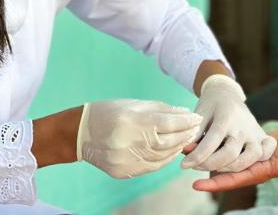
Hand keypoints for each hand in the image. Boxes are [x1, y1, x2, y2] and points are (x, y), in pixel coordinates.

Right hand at [77, 99, 202, 178]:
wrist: (81, 133)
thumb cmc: (109, 112)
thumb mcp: (134, 105)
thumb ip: (161, 109)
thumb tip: (185, 114)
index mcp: (131, 122)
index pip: (167, 123)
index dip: (185, 122)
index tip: (197, 118)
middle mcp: (128, 143)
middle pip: (166, 142)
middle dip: (184, 135)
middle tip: (195, 129)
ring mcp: (125, 160)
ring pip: (161, 157)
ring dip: (177, 148)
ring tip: (186, 139)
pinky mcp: (123, 172)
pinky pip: (151, 167)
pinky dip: (164, 159)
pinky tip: (171, 151)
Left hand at [182, 75, 276, 172]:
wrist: (226, 92)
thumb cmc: (210, 105)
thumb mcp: (199, 114)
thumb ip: (194, 133)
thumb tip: (186, 152)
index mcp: (226, 115)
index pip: (212, 142)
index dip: (197, 156)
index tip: (184, 164)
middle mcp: (243, 124)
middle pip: (230, 153)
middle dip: (210, 164)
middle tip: (196, 165)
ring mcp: (254, 130)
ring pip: (251, 157)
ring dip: (231, 167)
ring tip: (216, 166)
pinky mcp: (262, 135)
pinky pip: (266, 151)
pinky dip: (256, 160)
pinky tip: (239, 161)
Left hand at [192, 129, 277, 192]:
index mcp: (261, 172)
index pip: (235, 180)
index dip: (216, 183)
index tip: (196, 184)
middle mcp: (253, 167)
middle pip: (225, 172)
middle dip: (205, 168)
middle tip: (184, 162)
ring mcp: (253, 158)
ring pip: (227, 159)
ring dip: (210, 156)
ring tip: (190, 150)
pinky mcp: (254, 147)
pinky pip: (234, 148)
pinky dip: (221, 145)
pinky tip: (209, 138)